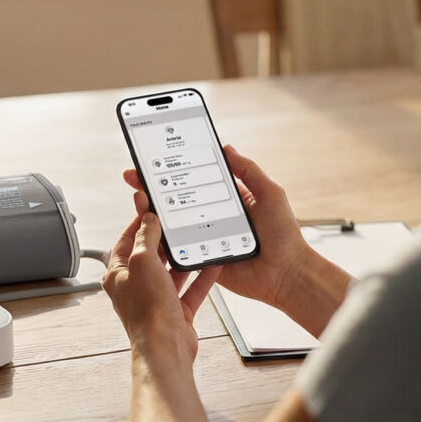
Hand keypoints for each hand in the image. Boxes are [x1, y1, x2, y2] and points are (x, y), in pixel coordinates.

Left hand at [102, 207, 221, 361]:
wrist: (165, 348)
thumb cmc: (148, 311)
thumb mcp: (144, 262)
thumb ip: (147, 238)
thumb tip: (148, 220)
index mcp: (119, 274)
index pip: (126, 240)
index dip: (138, 223)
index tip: (152, 209)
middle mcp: (135, 287)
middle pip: (150, 256)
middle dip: (164, 240)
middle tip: (177, 223)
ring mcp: (156, 300)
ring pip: (171, 272)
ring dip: (184, 258)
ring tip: (195, 241)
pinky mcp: (175, 312)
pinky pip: (190, 289)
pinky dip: (201, 277)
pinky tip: (212, 265)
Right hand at [123, 146, 313, 309]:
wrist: (286, 274)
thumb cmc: (284, 235)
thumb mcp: (270, 194)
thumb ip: (249, 170)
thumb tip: (226, 147)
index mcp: (226, 198)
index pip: (195, 179)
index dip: (174, 169)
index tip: (154, 158)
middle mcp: (211, 216)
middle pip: (176, 199)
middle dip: (152, 187)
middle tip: (134, 177)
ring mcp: (204, 237)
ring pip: (171, 223)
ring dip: (151, 211)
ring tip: (138, 198)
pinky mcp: (201, 257)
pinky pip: (177, 247)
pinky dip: (160, 239)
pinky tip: (148, 227)